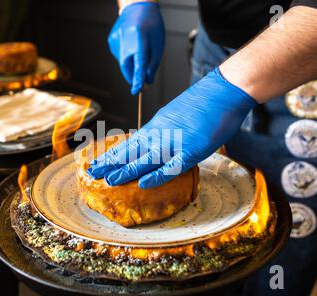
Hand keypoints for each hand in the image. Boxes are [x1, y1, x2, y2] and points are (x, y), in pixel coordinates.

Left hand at [87, 68, 257, 187]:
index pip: (130, 143)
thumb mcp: (177, 114)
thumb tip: (158, 141)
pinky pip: (172, 166)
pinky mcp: (192, 149)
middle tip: (92, 172)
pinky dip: (158, 175)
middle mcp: (161, 133)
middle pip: (131, 151)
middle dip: (111, 163)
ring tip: (108, 181)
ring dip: (126, 170)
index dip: (113, 154)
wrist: (224, 89)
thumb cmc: (205, 102)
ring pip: (145, 159)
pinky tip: (143, 184)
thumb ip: (166, 129)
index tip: (98, 162)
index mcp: (157, 126)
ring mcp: (175, 141)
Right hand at [108, 2, 164, 94]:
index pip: (139, 63)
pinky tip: (130, 44)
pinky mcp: (111, 41)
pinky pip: (120, 55)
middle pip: (127, 65)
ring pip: (123, 61)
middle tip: (139, 83)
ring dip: (131, 62)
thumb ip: (153, 63)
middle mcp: (125, 38)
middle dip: (133, 76)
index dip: (138, 78)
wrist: (137, 7)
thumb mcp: (158, 43)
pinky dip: (126, 55)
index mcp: (140, 38)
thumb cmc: (151, 25)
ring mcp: (116, 39)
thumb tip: (147, 80)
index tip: (137, 90)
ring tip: (137, 48)